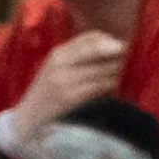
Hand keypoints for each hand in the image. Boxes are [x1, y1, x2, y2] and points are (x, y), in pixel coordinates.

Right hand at [10, 31, 127, 143]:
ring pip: (103, 69)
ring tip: (124, 74)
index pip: (91, 37)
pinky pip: (99, 86)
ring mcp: (65, 80)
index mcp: (58, 54)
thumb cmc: (48, 96)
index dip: (111, 41)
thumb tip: (115, 46)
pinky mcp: (70, 98)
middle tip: (130, 61)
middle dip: (119, 55)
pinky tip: (114, 87)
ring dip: (118, 71)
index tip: (123, 48)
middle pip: (99, 51)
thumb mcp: (58, 70)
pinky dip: (111, 85)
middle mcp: (60, 62)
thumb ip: (80, 57)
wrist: (27, 121)